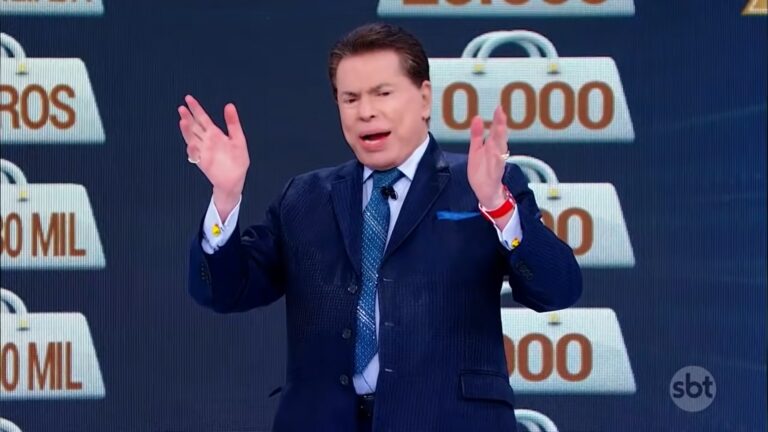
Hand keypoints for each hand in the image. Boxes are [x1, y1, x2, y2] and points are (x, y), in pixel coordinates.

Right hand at [178, 95, 248, 214]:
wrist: (236, 179)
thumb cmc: (237, 160)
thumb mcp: (238, 139)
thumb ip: (233, 123)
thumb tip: (229, 105)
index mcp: (215, 133)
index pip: (202, 118)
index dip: (195, 108)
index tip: (188, 98)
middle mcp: (206, 141)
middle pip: (194, 126)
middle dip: (188, 117)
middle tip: (182, 108)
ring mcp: (203, 151)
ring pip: (191, 138)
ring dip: (186, 130)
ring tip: (183, 121)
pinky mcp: (202, 162)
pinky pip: (195, 154)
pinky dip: (192, 149)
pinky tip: (191, 143)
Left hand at [467, 106, 508, 209]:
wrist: (486, 192)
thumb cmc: (482, 170)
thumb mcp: (476, 150)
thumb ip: (477, 134)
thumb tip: (477, 117)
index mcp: (491, 146)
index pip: (495, 130)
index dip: (497, 119)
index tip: (499, 107)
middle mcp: (496, 152)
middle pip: (499, 136)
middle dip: (500, 125)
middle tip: (501, 112)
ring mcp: (497, 162)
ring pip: (500, 148)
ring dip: (501, 138)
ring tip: (500, 127)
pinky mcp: (495, 173)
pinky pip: (498, 164)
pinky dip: (498, 158)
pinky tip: (498, 152)